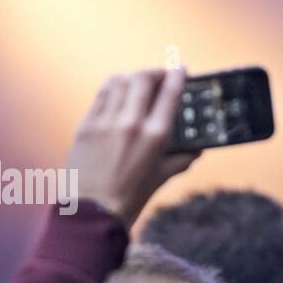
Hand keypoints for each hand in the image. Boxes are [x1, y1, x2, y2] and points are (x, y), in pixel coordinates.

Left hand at [65, 67, 198, 226]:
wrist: (92, 213)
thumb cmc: (130, 198)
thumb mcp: (162, 177)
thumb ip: (182, 159)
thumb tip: (197, 149)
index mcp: (154, 136)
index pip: (170, 92)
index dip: (177, 75)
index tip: (181, 69)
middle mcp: (130, 123)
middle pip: (143, 78)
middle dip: (155, 72)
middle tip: (160, 75)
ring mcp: (105, 122)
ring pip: (120, 81)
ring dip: (133, 77)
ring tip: (139, 82)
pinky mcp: (86, 125)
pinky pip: (102, 95)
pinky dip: (113, 89)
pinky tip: (118, 93)